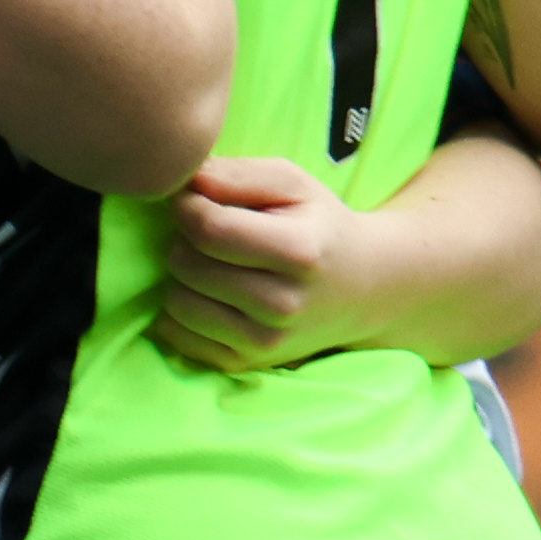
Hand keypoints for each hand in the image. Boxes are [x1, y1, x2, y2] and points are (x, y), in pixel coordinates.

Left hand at [153, 155, 372, 369]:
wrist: (363, 289)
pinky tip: (211, 295)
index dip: (186, 208)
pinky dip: (183, 312)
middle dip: (186, 241)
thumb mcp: (293, 184)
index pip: (209, 230)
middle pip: (187, 265)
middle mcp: (282, 304)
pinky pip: (177, 335)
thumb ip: (238, 175)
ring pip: (176, 302)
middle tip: (212, 234)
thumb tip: (185, 181)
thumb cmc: (318, 226)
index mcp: (298, 251)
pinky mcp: (245, 364)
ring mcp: (263, 342)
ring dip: (183, 278)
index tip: (192, 200)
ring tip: (213, 265)